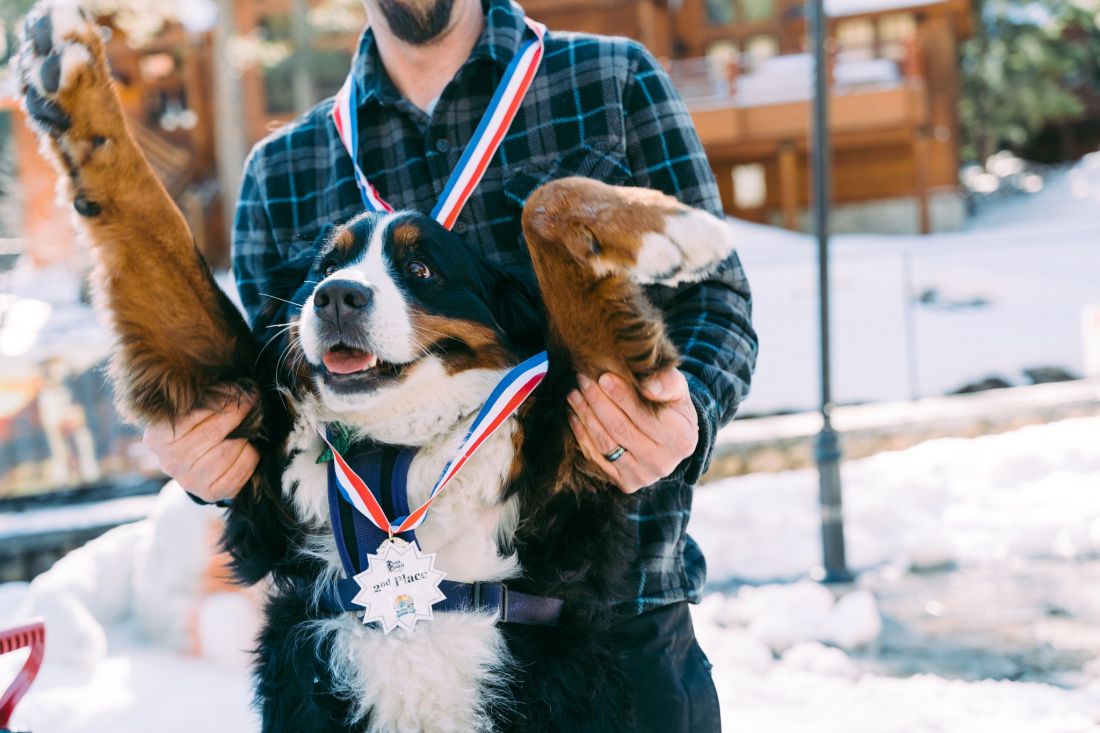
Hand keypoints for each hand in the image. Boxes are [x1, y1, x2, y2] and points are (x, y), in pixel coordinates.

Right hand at [142, 392, 259, 502]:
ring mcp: (189, 480)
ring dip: (245, 435)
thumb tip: (236, 387)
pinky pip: (239, 471)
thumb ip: (203, 400)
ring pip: (228, 451)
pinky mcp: (210, 493)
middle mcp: (170, 461)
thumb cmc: (196, 431)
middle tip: (253, 399)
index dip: (222, 398)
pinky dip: (250, 456)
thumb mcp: (190, 414)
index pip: (193, 413)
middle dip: (238, 412)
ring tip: (251, 425)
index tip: (241, 389)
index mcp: (158, 437)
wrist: (197, 469)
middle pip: (213, 431)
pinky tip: (248, 448)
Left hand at [567, 368, 697, 492]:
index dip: (621, 395)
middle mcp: (662, 462)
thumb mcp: (678, 389)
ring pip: (606, 444)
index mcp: (679, 438)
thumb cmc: (672, 407)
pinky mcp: (625, 483)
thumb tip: (647, 386)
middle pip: (620, 429)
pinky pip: (597, 459)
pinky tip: (574, 414)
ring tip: (574, 394)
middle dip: (597, 402)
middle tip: (582, 380)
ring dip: (585, 416)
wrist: (673, 440)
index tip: (603, 376)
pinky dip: (582, 435)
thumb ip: (667, 382)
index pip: (643, 415)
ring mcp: (643, 476)